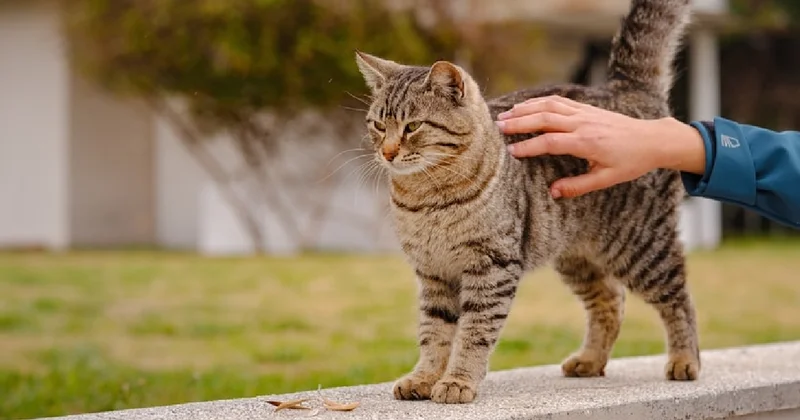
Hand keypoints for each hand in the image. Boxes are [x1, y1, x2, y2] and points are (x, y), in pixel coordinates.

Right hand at [495, 95, 705, 197]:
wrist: (652, 139)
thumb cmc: (631, 162)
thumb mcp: (606, 180)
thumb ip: (578, 186)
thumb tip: (552, 192)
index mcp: (587, 143)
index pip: (550, 142)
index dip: (528, 147)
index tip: (511, 152)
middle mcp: (583, 124)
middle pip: (545, 118)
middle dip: (520, 122)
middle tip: (498, 127)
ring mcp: (585, 113)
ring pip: (549, 106)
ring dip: (526, 109)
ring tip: (506, 114)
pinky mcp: (587, 108)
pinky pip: (559, 101)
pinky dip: (540, 101)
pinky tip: (526, 106)